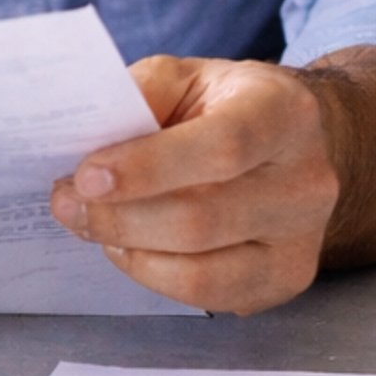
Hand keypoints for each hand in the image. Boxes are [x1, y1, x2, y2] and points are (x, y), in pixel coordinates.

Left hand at [50, 57, 342, 313]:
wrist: (288, 144)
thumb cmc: (222, 108)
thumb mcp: (184, 78)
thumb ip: (139, 97)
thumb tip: (86, 141)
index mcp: (284, 112)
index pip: (222, 147)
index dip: (147, 168)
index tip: (86, 177)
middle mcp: (308, 179)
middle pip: (202, 219)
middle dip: (119, 218)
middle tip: (67, 204)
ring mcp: (304, 238)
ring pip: (201, 270)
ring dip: (130, 251)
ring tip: (94, 225)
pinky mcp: (288, 279)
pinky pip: (207, 297)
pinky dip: (154, 276)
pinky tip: (133, 248)